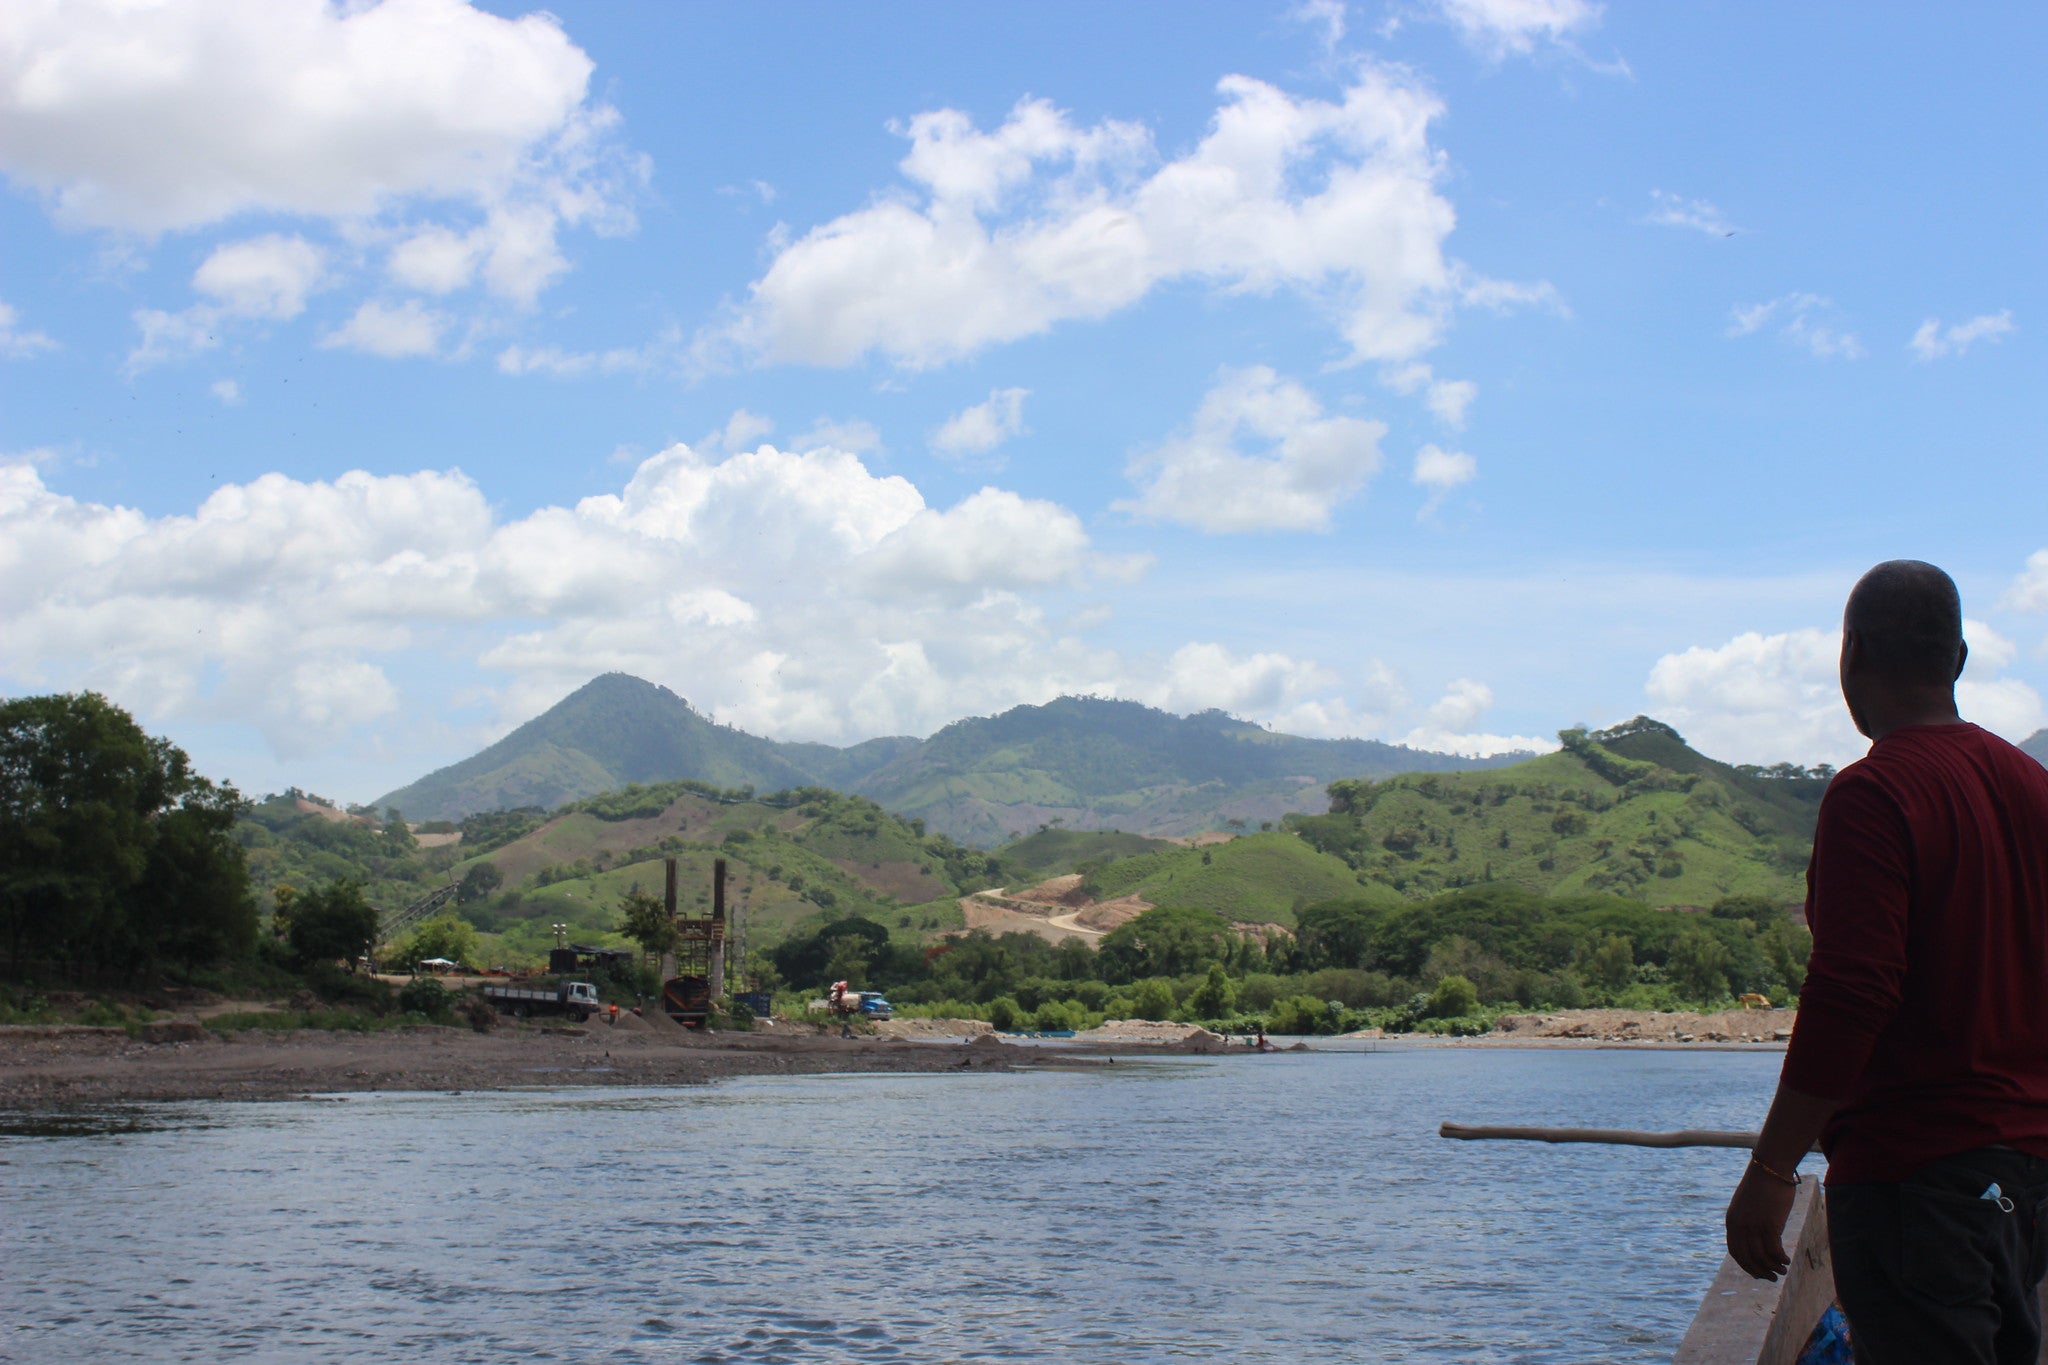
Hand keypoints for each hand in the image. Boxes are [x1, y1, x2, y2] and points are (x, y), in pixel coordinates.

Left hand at [1724, 1164, 1798, 1280]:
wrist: (1769, 1168)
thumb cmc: (1762, 1186)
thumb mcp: (1748, 1206)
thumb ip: (1749, 1224)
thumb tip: (1760, 1243)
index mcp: (1731, 1221)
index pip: (1735, 1252)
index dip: (1746, 1266)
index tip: (1757, 1273)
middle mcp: (1740, 1226)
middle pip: (1748, 1258)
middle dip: (1760, 1271)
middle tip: (1773, 1278)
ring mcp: (1754, 1226)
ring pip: (1762, 1257)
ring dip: (1773, 1267)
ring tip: (1783, 1270)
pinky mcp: (1770, 1225)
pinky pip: (1774, 1251)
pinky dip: (1781, 1259)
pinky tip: (1787, 1260)